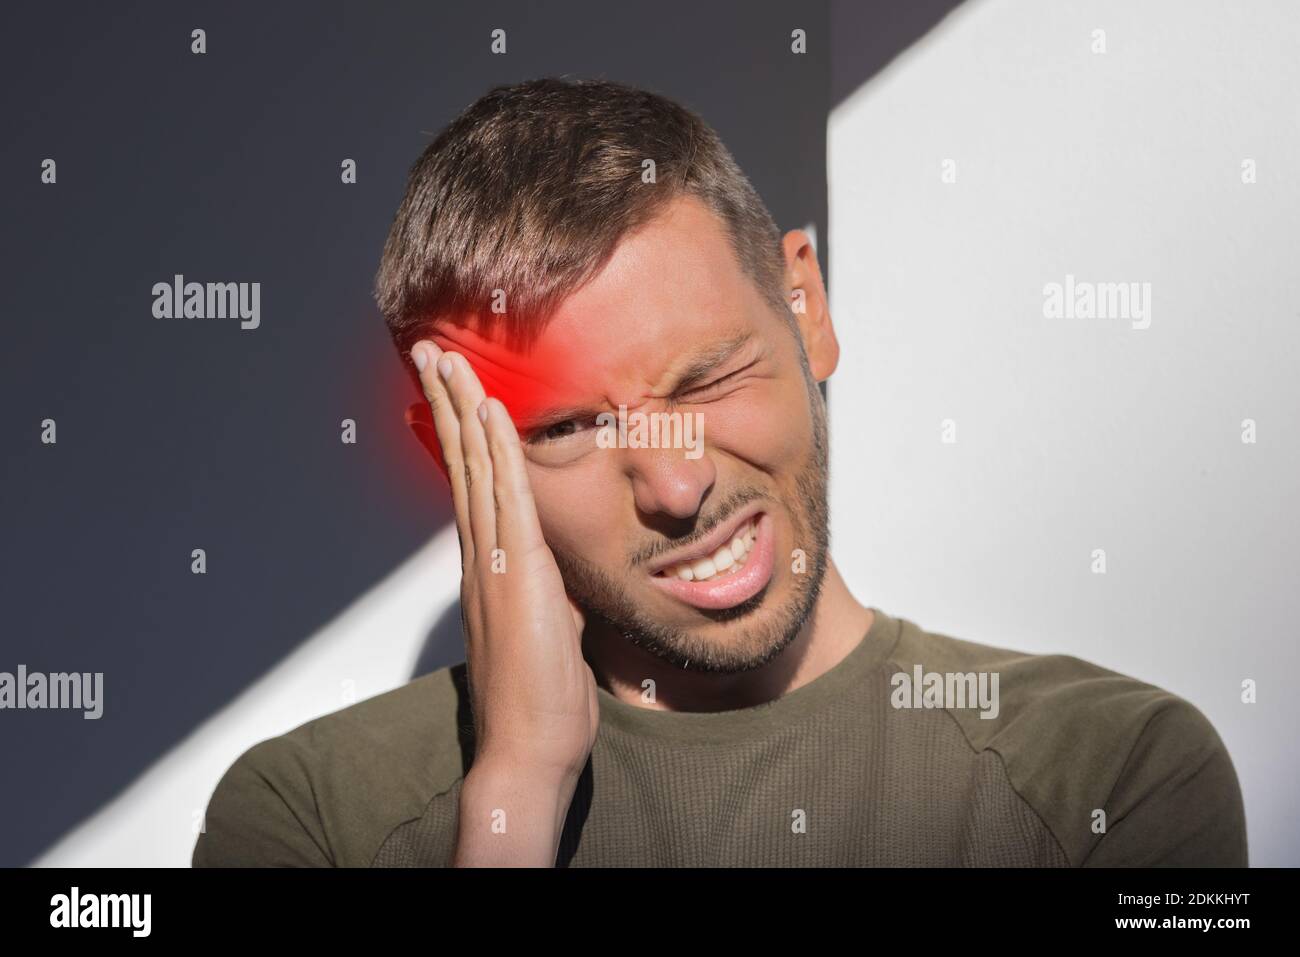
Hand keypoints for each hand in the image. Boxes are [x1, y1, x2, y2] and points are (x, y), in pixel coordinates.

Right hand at [410, 340, 598, 860]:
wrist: (527, 753)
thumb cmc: (538, 707)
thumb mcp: (550, 640)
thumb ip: (548, 605)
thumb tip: (559, 591)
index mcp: (488, 571)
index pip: (470, 488)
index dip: (458, 438)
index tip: (451, 395)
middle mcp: (481, 559)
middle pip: (460, 465)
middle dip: (445, 405)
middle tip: (429, 355)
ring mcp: (494, 563)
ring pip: (474, 470)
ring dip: (460, 410)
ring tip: (445, 360)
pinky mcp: (518, 573)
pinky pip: (508, 496)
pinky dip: (497, 450)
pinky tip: (489, 411)